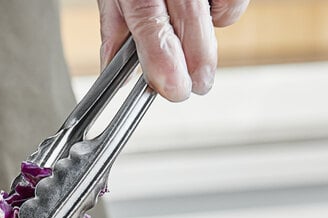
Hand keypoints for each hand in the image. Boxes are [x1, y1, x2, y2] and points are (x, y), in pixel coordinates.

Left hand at [98, 0, 249, 101]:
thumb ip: (115, 23)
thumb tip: (112, 66)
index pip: (149, 19)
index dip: (162, 57)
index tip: (173, 88)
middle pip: (192, 16)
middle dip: (198, 59)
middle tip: (199, 84)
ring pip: (223, 8)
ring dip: (211, 31)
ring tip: (194, 30)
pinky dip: (226, 8)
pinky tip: (206, 6)